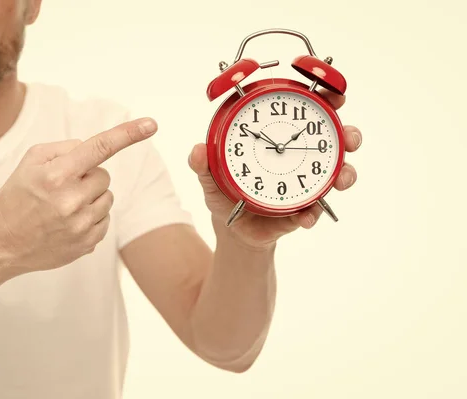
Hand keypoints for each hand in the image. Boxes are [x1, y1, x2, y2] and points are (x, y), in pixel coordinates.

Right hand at [0, 117, 157, 274]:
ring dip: (92, 197)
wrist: (0, 243)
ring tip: (64, 206)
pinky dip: (92, 217)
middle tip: (63, 187)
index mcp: (57, 175)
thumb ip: (65, 148)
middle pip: (104, 175)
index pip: (99, 148)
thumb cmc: (16, 196)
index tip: (151, 124)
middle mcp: (72, 200)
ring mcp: (81, 225)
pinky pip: (105, 220)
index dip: (128, 134)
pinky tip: (68, 222)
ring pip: (107, 197)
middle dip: (88, 177)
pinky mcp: (87, 243)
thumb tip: (94, 149)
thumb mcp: (31, 161)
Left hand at [189, 89, 360, 249]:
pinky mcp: (303, 211)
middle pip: (334, 140)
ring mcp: (306, 184)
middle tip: (348, 139)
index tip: (334, 95)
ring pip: (336, 174)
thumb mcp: (211, 178)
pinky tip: (307, 216)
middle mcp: (299, 159)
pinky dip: (313, 214)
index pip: (306, 114)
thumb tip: (196, 150)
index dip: (324, 101)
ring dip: (345, 174)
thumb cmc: (226, 194)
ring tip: (340, 179)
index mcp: (279, 141)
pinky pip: (314, 211)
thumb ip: (203, 165)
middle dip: (348, 135)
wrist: (233, 229)